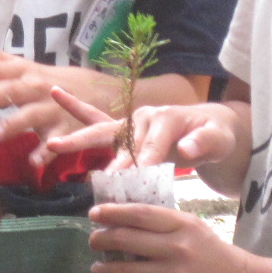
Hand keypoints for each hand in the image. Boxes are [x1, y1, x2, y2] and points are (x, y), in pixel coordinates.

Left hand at [0, 30, 101, 163]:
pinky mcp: (64, 130)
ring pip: (31, 116)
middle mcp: (36, 88)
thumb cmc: (44, 80)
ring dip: (14, 124)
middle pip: (11, 90)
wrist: (95, 92)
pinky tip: (33, 162)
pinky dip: (46, 153)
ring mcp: (51, 109)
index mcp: (22, 72)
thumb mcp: (19, 66)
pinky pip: (54, 143)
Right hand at [50, 98, 240, 170]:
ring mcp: (130, 122)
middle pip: (120, 137)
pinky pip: (95, 121)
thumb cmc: (215, 135)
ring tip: (52, 143)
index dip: (145, 162)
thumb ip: (203, 143)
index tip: (135, 178)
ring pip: (100, 130)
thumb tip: (186, 149)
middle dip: (102, 152)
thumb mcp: (219, 139)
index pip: (152, 145)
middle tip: (95, 170)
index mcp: (166, 118)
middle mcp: (142, 117)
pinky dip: (76, 109)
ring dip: (77, 138)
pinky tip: (56, 94)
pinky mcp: (123, 130)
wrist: (210, 127)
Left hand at [89, 202, 271, 272]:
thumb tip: (124, 220)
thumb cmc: (218, 258)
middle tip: (93, 243)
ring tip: (97, 271)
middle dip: (100, 240)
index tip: (94, 213)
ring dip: (101, 271)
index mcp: (182, 225)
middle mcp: (177, 248)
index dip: (111, 212)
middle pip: (124, 239)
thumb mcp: (196, 231)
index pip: (139, 213)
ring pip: (123, 272)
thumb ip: (165, 225)